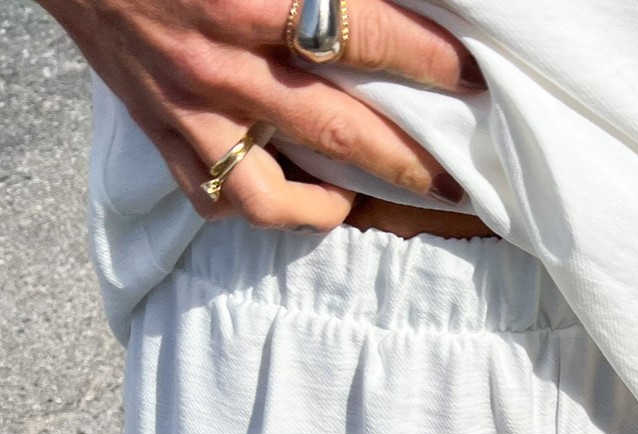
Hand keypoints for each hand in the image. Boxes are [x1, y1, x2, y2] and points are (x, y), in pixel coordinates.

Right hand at [40, 0, 485, 229]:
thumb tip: (380, 2)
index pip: (360, 33)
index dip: (427, 58)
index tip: (471, 75)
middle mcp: (221, 63)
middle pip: (338, 127)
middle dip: (409, 158)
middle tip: (458, 179)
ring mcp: (190, 114)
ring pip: (278, 194)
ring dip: (336, 204)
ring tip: (372, 197)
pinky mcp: (165, 140)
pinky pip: (223, 202)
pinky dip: (269, 208)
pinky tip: (303, 196)